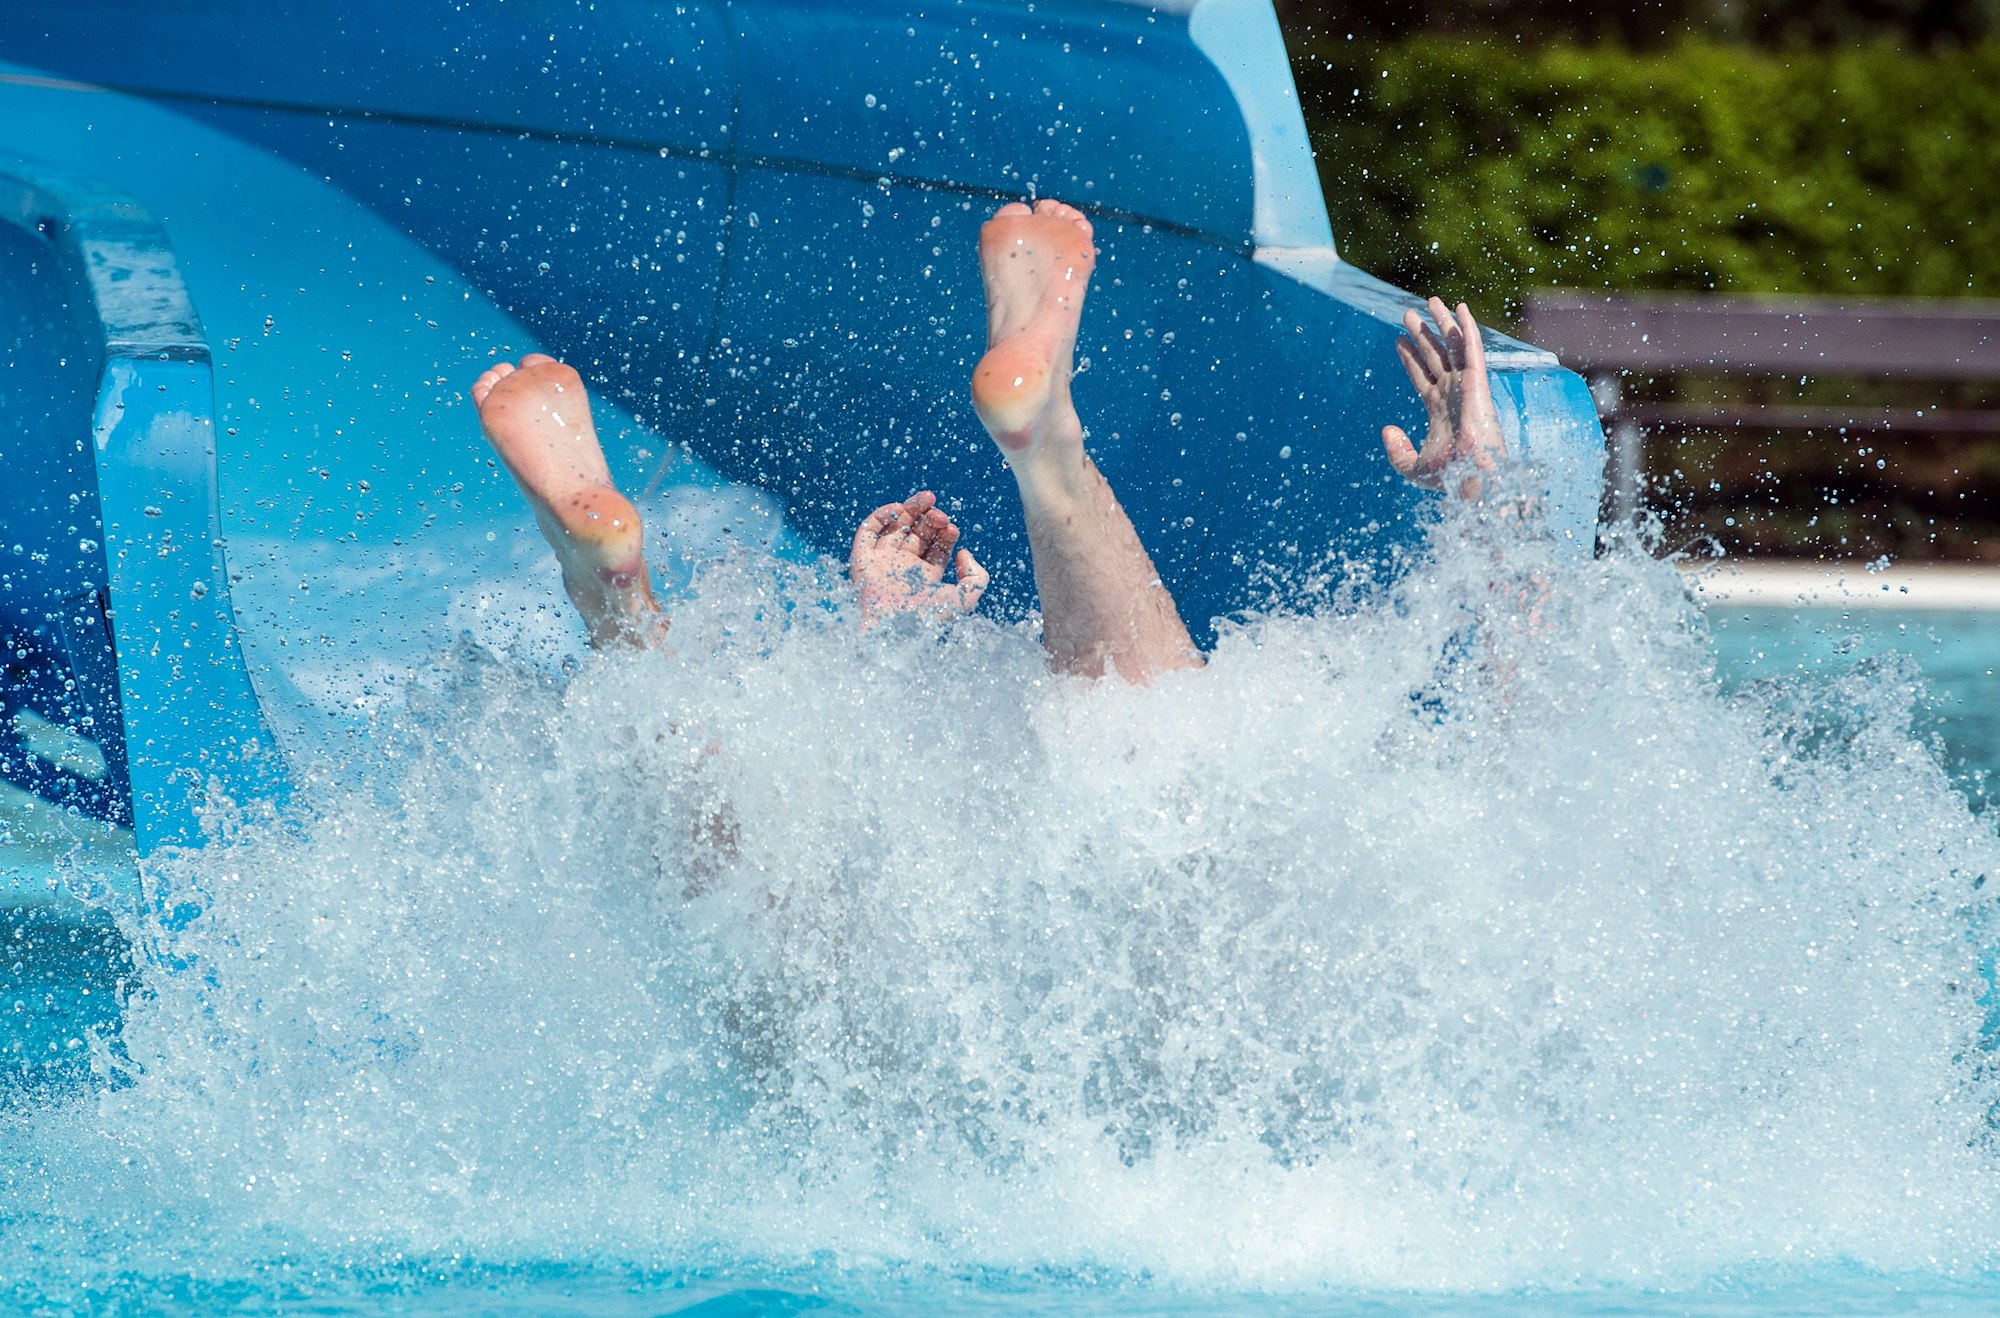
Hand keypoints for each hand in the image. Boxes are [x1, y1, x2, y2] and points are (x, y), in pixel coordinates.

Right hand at [850, 491, 989, 625]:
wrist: (892, 630)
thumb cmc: (927, 619)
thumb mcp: (963, 600)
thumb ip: (976, 578)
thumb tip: (964, 553)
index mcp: (925, 580)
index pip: (937, 548)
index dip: (946, 534)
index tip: (953, 528)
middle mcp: (903, 570)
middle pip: (918, 534)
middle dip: (930, 519)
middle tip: (939, 512)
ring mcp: (882, 564)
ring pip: (895, 528)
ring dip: (911, 510)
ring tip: (927, 497)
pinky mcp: (862, 560)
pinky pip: (868, 532)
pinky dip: (881, 516)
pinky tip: (898, 509)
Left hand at [1382, 297, 1507, 500]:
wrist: (1472, 477)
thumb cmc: (1449, 477)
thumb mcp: (1413, 468)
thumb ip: (1397, 451)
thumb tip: (1387, 429)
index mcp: (1439, 409)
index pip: (1421, 376)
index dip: (1410, 357)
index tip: (1399, 340)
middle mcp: (1453, 393)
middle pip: (1434, 355)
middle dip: (1422, 334)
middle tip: (1408, 314)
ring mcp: (1466, 385)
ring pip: (1451, 346)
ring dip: (1441, 323)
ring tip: (1430, 301)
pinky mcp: (1478, 381)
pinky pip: (1472, 347)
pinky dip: (1467, 327)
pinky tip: (1460, 308)